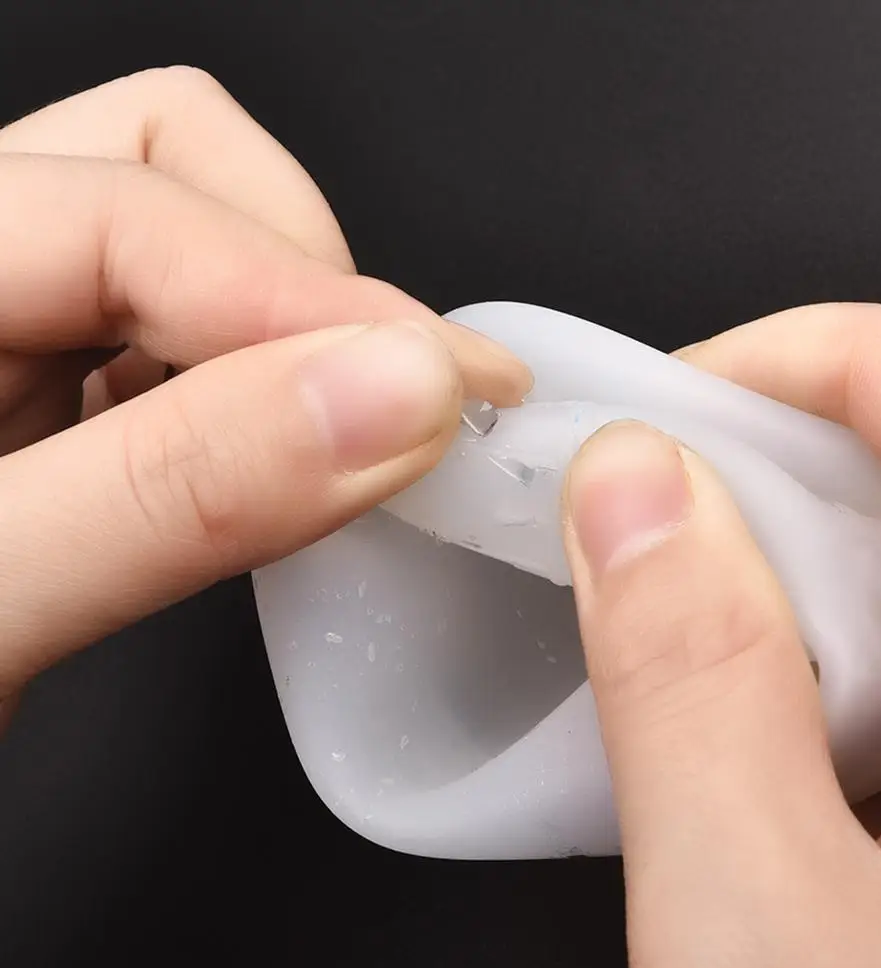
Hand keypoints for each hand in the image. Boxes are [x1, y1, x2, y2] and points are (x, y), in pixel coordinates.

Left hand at [0, 67, 530, 729]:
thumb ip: (173, 495)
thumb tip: (389, 401)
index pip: (128, 202)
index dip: (304, 293)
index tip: (442, 388)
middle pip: (162, 164)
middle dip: (303, 278)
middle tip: (391, 396)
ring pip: (189, 245)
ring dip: (293, 330)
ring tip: (355, 422)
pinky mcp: (44, 402)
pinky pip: (183, 343)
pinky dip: (265, 388)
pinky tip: (286, 453)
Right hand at [561, 305, 880, 967]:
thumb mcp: (765, 940)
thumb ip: (687, 679)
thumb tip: (625, 484)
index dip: (813, 360)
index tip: (672, 402)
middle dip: (781, 466)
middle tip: (647, 515)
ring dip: (802, 571)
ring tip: (690, 629)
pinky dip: (843, 658)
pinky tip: (776, 728)